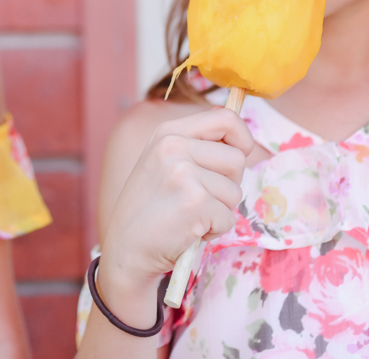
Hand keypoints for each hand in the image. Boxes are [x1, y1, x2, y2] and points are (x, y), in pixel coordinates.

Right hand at [98, 107, 252, 294]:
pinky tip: (188, 230)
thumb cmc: (149, 208)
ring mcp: (184, 174)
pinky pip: (228, 218)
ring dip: (219, 210)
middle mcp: (174, 147)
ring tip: (190, 215)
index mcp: (168, 132)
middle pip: (237, 159)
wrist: (125, 249)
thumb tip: (236, 130)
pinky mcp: (194, 203)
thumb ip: (195, 145)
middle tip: (200, 198)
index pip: (226, 119)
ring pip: (235, 192)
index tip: (240, 153)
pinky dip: (214, 230)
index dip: (243, 137)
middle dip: (228, 184)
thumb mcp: (162, 161)